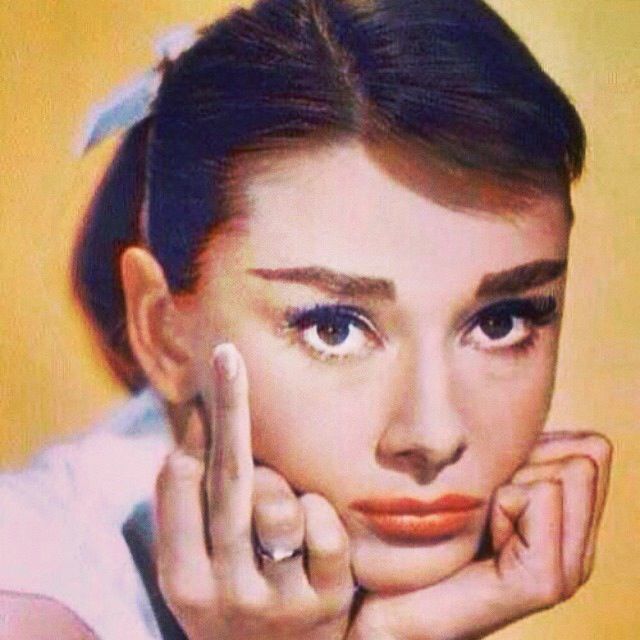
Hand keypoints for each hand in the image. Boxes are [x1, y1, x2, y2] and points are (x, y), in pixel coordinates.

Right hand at [154, 343, 354, 639]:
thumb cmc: (233, 601)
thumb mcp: (197, 568)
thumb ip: (192, 507)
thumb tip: (195, 422)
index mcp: (180, 579)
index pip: (179, 482)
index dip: (196, 431)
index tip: (210, 386)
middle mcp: (223, 592)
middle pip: (228, 479)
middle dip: (229, 407)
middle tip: (228, 355)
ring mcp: (277, 600)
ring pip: (279, 502)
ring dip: (282, 485)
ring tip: (279, 504)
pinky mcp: (327, 602)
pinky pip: (324, 525)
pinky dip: (319, 511)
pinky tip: (312, 527)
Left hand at [348, 430, 611, 639]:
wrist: (391, 599)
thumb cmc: (430, 533)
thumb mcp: (483, 480)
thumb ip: (519, 454)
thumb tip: (538, 415)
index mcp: (568, 522)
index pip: (592, 448)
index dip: (537, 446)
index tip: (498, 480)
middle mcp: (578, 546)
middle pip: (585, 457)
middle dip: (525, 465)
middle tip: (490, 507)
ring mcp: (567, 567)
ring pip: (563, 473)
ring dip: (510, 486)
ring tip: (485, 525)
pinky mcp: (543, 581)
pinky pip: (539, 496)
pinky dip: (502, 505)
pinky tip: (483, 537)